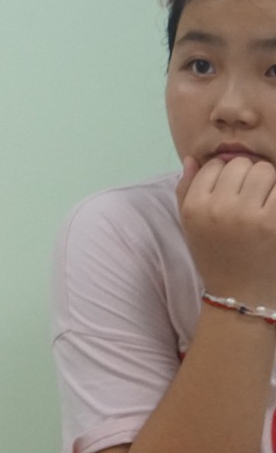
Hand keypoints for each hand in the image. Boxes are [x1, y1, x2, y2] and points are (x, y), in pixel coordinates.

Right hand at [178, 155, 275, 304]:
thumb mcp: (189, 224)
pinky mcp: (274, 223)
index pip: (214, 165)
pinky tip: (272, 209)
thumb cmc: (214, 256)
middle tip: (251, 195)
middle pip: (241, 164)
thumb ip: (186, 189)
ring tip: (264, 200)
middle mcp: (219, 208)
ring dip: (268, 182)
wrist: (240, 294)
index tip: (231, 189)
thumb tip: (192, 158)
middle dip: (248, 175)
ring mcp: (249, 215)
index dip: (225, 173)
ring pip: (265, 171)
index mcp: (195, 206)